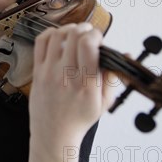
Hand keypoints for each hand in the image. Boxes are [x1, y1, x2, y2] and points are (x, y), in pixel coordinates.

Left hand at [30, 23, 113, 153]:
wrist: (53, 134)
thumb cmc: (79, 119)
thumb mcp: (104, 103)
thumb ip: (113, 77)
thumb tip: (123, 54)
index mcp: (86, 83)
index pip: (88, 45)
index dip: (96, 34)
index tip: (99, 39)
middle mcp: (66, 75)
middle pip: (73, 35)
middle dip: (84, 28)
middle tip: (89, 34)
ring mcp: (49, 72)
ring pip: (56, 35)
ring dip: (68, 29)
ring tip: (75, 34)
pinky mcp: (37, 71)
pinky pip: (40, 43)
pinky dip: (50, 33)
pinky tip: (58, 37)